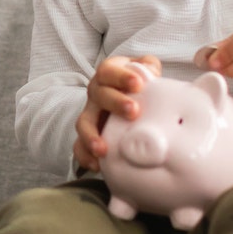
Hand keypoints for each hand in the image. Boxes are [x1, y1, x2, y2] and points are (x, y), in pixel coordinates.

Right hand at [74, 54, 161, 170]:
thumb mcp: (146, 70)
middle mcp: (96, 94)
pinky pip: (79, 146)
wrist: (129, 102)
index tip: (137, 84)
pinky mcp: (87, 136)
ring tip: (103, 149)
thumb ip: (149, 68)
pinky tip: (97, 165)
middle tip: (133, 111)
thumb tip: (154, 74)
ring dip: (92, 135)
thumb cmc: (138, 85)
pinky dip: (85, 156)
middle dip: (115, 103)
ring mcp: (90, 115)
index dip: (120, 76)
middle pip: (98, 95)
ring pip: (84, 123)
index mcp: (108, 75)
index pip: (108, 71)